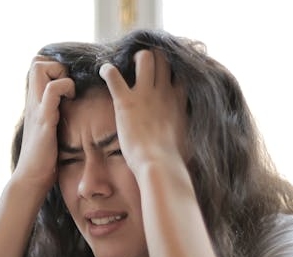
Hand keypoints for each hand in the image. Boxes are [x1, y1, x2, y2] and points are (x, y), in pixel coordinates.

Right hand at [12, 56, 75, 189]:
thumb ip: (54, 115)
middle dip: (57, 66)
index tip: (68, 83)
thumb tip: (71, 110)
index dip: (54, 67)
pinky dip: (65, 88)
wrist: (31, 178)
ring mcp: (36, 108)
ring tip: (69, 93)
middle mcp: (32, 101)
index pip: (37, 65)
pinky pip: (51, 90)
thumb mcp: (49, 130)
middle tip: (69, 86)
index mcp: (34, 102)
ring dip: (60, 74)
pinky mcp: (44, 119)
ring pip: (40, 68)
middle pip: (36, 61)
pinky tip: (70, 102)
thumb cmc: (44, 158)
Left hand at [99, 50, 187, 174]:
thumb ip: (187, 129)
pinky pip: (113, 75)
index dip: (173, 67)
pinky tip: (104, 71)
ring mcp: (145, 94)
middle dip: (153, 56)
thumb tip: (189, 137)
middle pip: (163, 58)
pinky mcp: (126, 101)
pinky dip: (107, 70)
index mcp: (179, 100)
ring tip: (127, 64)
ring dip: (134, 58)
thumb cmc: (174, 159)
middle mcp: (164, 92)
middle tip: (143, 64)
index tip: (165, 71)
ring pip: (144, 58)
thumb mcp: (188, 139)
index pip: (180, 72)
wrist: (159, 164)